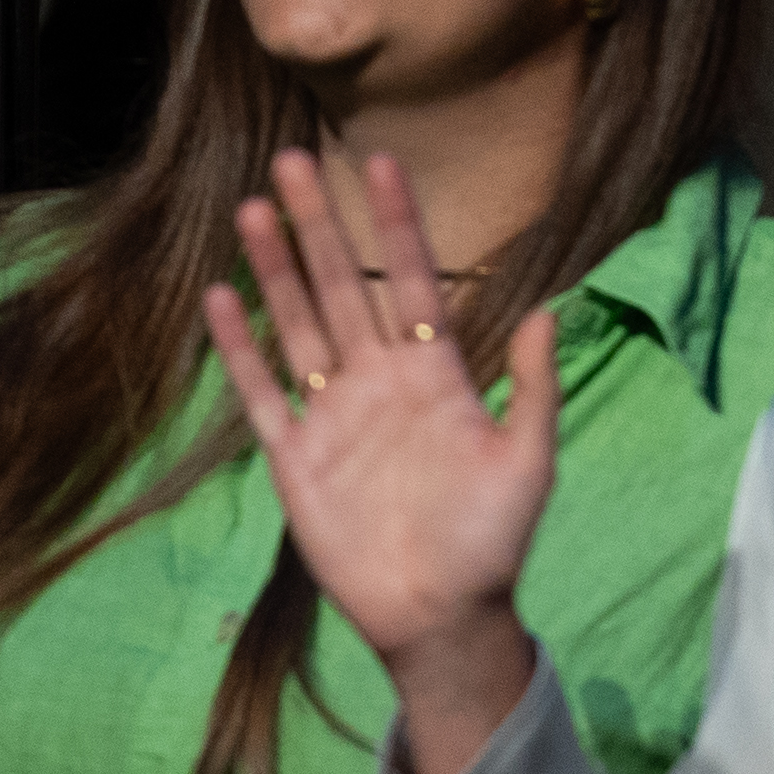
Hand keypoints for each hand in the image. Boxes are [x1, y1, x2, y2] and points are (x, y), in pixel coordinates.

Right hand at [204, 148, 554, 773]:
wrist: (441, 616)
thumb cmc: (493, 540)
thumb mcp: (529, 460)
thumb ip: (535, 387)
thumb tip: (553, 311)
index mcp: (436, 374)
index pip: (411, 280)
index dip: (396, 224)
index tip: (380, 162)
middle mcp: (380, 381)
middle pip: (343, 287)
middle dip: (321, 226)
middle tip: (295, 157)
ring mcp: (334, 415)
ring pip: (297, 325)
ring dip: (275, 269)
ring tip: (253, 208)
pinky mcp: (296, 458)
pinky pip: (263, 394)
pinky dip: (241, 350)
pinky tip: (220, 299)